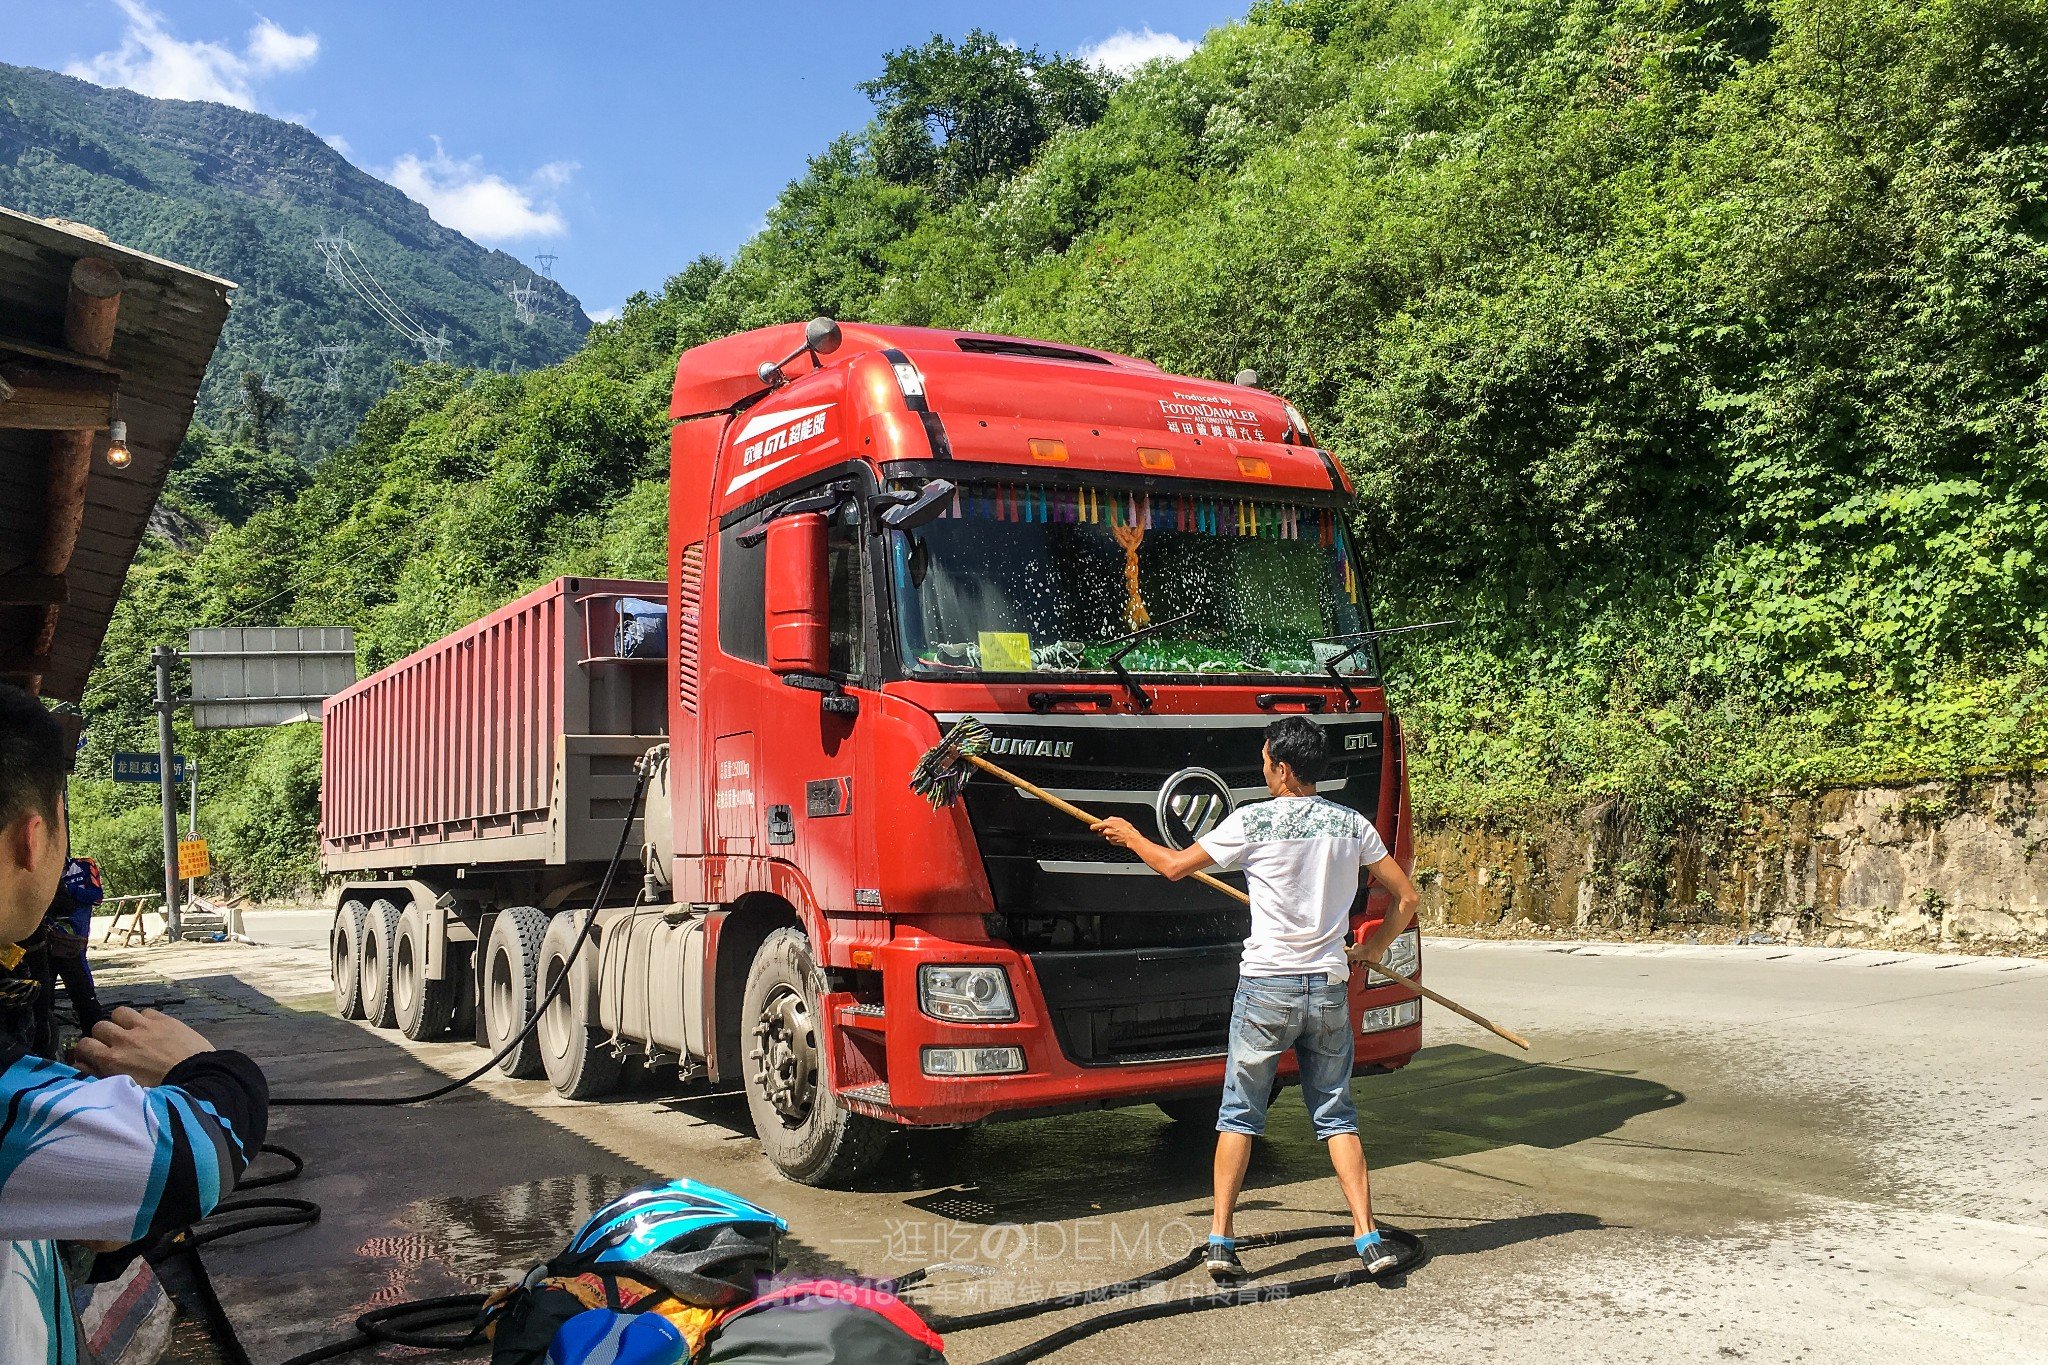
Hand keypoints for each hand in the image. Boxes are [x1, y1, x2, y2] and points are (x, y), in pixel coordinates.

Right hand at [70, 1007, 213, 1086]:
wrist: (197, 1078)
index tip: (92, 1055)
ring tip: (130, 1032)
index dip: (85, 1050)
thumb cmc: (161, 1091)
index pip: (83, 1045)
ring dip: (122, 1022)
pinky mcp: (164, 1019)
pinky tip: (152, 1030)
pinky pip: (145, 1012)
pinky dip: (145, 1019)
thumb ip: (100, 1076)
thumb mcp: (125, 1089)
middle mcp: (124, 1039)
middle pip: (99, 1026)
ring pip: (120, 1013)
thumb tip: (81, 1065)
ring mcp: (145, 1026)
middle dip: (103, 1035)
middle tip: (113, 1044)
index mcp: (112, 1060)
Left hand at [1092, 817, 1141, 849]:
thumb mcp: (1120, 820)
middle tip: (1109, 829)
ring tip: (1116, 832)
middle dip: (1103, 830)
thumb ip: (1111, 819)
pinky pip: (1110, 839)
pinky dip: (1112, 838)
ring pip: (1106, 835)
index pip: (1097, 825)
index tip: (1091, 827)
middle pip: (1101, 831)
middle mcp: (1107, 831)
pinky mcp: (1111, 842)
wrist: (1131, 838)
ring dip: (1109, 834)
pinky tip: (1118, 836)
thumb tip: (1106, 820)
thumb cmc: (1127, 829)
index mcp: (1108, 824)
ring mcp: (1108, 837)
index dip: (1094, 826)